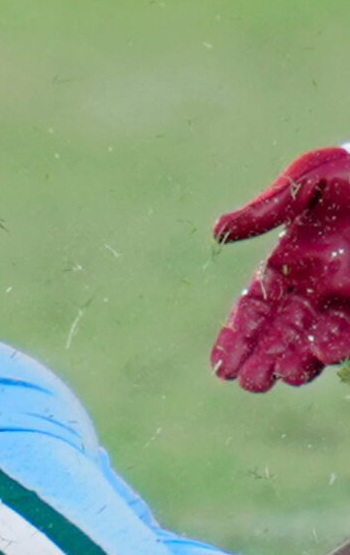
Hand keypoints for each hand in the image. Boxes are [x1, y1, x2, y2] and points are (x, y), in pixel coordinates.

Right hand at [211, 145, 349, 390]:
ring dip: (299, 359)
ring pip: (315, 337)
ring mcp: (344, 294)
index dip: (236, 338)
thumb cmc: (348, 172)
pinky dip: (337, 342)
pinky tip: (323, 353)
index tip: (220, 367)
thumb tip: (217, 232)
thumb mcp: (303, 184)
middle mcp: (313, 287)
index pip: (254, 308)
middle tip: (250, 383)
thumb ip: (265, 210)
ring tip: (286, 376)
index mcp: (287, 263)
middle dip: (264, 359)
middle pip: (280, 333)